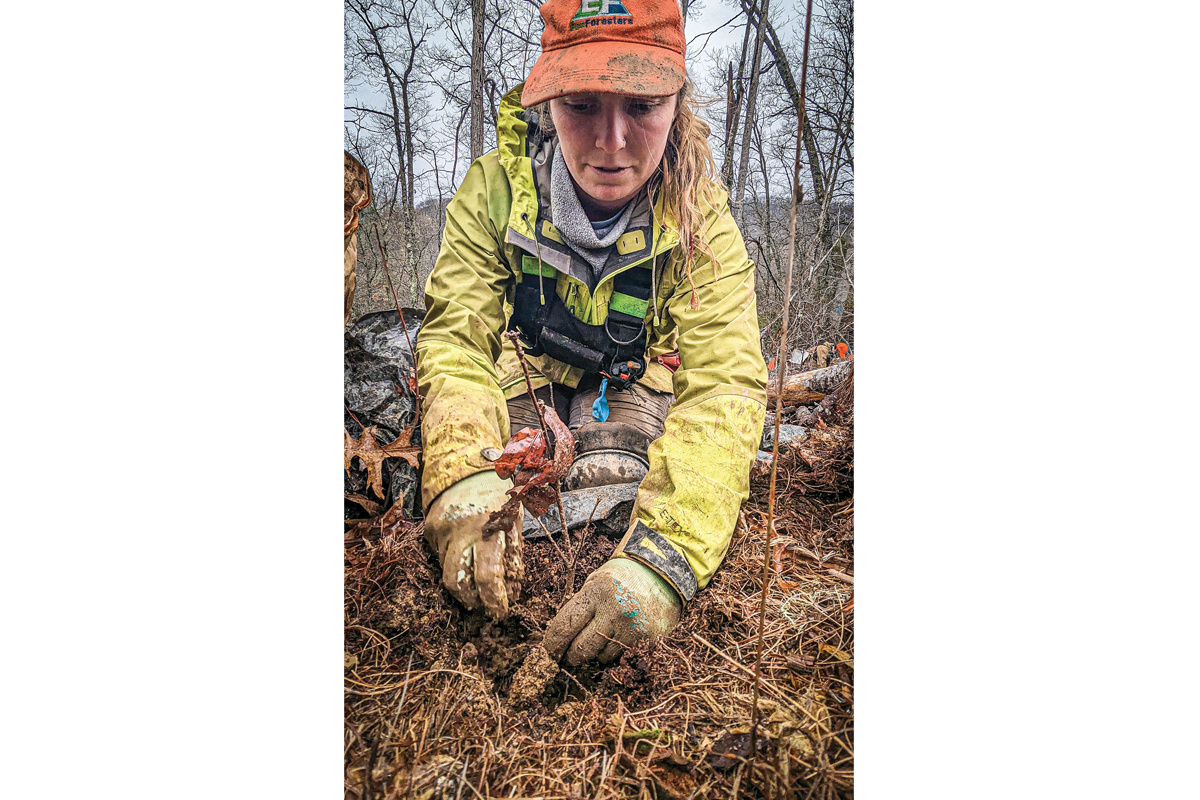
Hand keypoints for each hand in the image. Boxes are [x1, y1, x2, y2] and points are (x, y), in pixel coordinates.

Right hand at [424, 471, 522, 618]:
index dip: (494, 599)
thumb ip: (514, 552)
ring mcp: (441, 532)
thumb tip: (512, 588)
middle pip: (459, 582)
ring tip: (479, 587)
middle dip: (473, 601)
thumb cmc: (496, 493)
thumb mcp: (514, 517)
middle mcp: (460, 532)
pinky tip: (467, 557)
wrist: (463, 465)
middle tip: (485, 606)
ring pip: (448, 573)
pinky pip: (441, 559)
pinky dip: (457, 565)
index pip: (487, 575)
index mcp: (487, 528)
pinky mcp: (429, 532)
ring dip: (464, 586)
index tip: (501, 610)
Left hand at [543, 558, 680, 665]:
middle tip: (569, 655)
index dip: (553, 643)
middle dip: (571, 655)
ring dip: (596, 651)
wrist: (662, 573)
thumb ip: (579, 607)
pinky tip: (619, 636)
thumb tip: (559, 638)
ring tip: (603, 634)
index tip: (548, 651)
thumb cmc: (621, 578)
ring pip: (601, 656)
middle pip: (581, 649)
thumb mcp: (596, 582)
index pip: (565, 626)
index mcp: (596, 592)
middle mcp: (614, 610)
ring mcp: (632, 627)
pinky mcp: (647, 640)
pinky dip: (615, 651)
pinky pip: (621, 656)